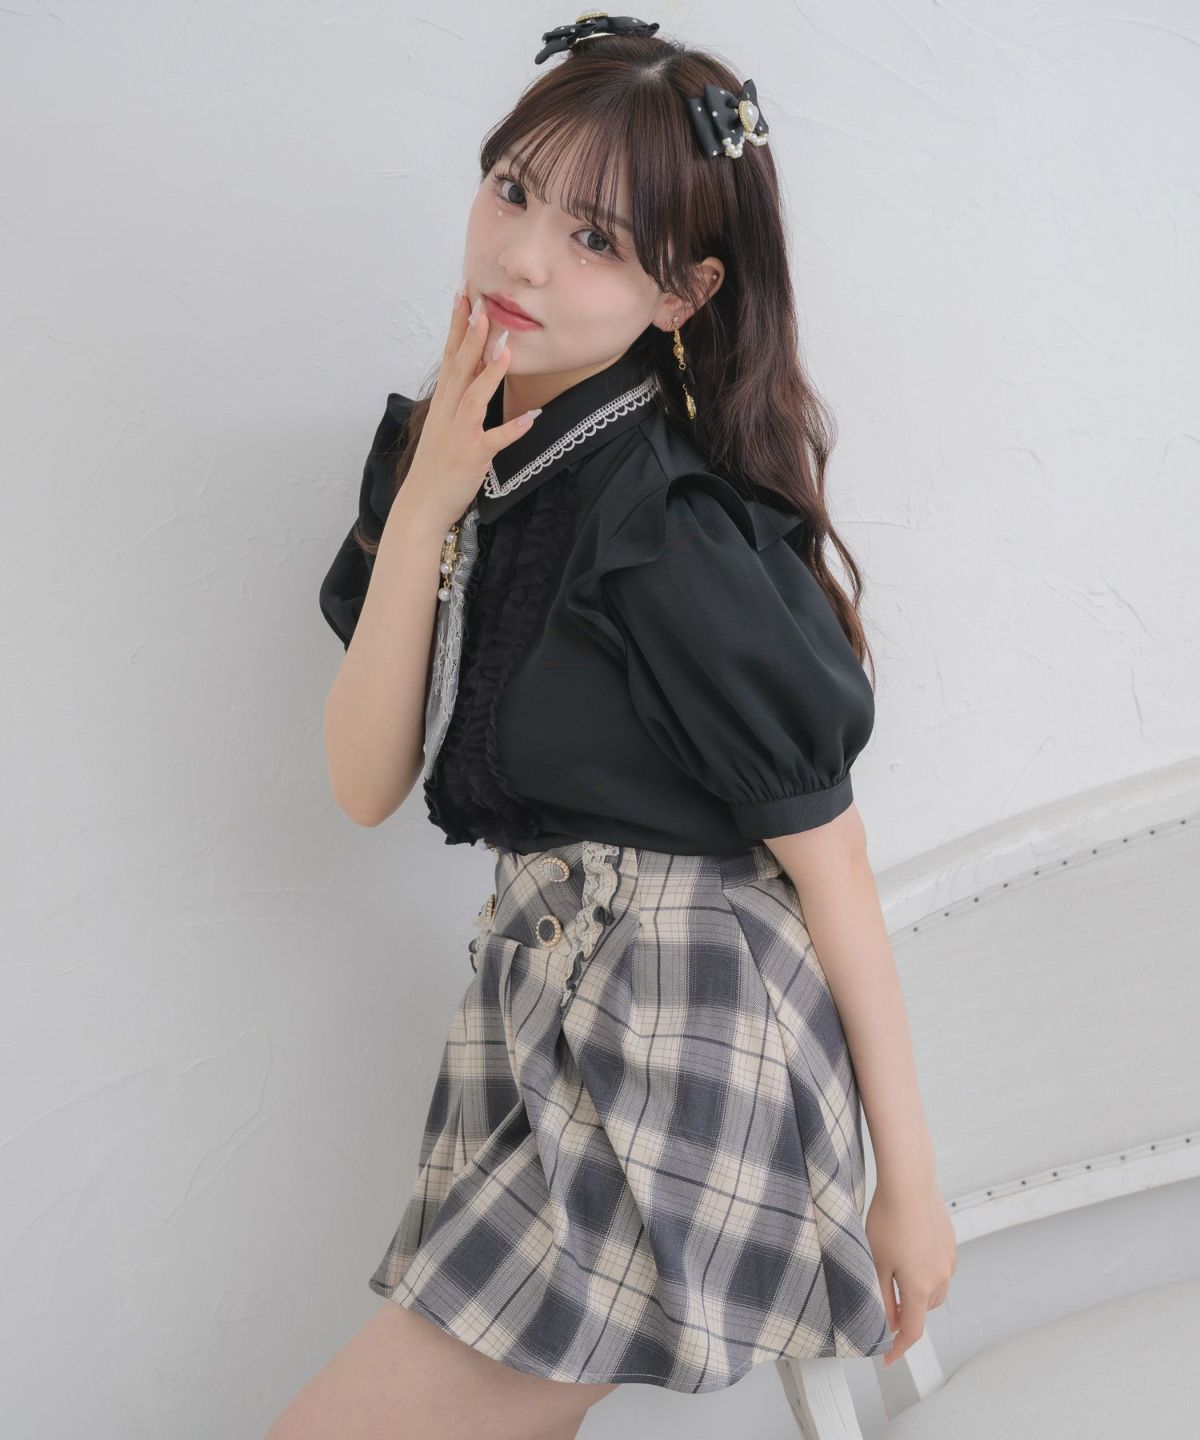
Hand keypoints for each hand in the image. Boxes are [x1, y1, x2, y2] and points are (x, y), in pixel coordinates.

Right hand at [401, 290, 539, 532]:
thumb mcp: (443, 426)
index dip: (457, 327)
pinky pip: (494, 441)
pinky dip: (511, 430)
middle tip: (481, 305)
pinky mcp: (472, 457)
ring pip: (475, 397)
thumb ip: (457, 401)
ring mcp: (460, 435)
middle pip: (460, 368)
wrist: (421, 505)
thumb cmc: (435, 468)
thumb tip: (471, 376)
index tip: (463, 297)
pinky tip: (529, 418)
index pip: (450, 357)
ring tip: (504, 348)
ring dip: (489, 373)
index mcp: (443, 404)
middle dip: (470, 336)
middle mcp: (449, 414)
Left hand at [865, 1173, 956, 1368]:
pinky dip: (927, 1274)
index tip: (887, 1359)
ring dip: (918, 1295)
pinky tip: (910, 1254)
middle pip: (924, 1310)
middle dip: (907, 1315)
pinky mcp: (950, 1244)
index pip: (912, 1331)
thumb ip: (883, 1297)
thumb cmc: (888, 1220)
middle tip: (886, 1309)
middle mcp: (940, 1278)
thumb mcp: (876, 1262)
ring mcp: (948, 1260)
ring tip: (896, 1279)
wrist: (910, 1182)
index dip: (899, 1348)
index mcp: (919, 1287)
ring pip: (934, 1291)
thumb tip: (888, 1323)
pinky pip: (940, 1270)